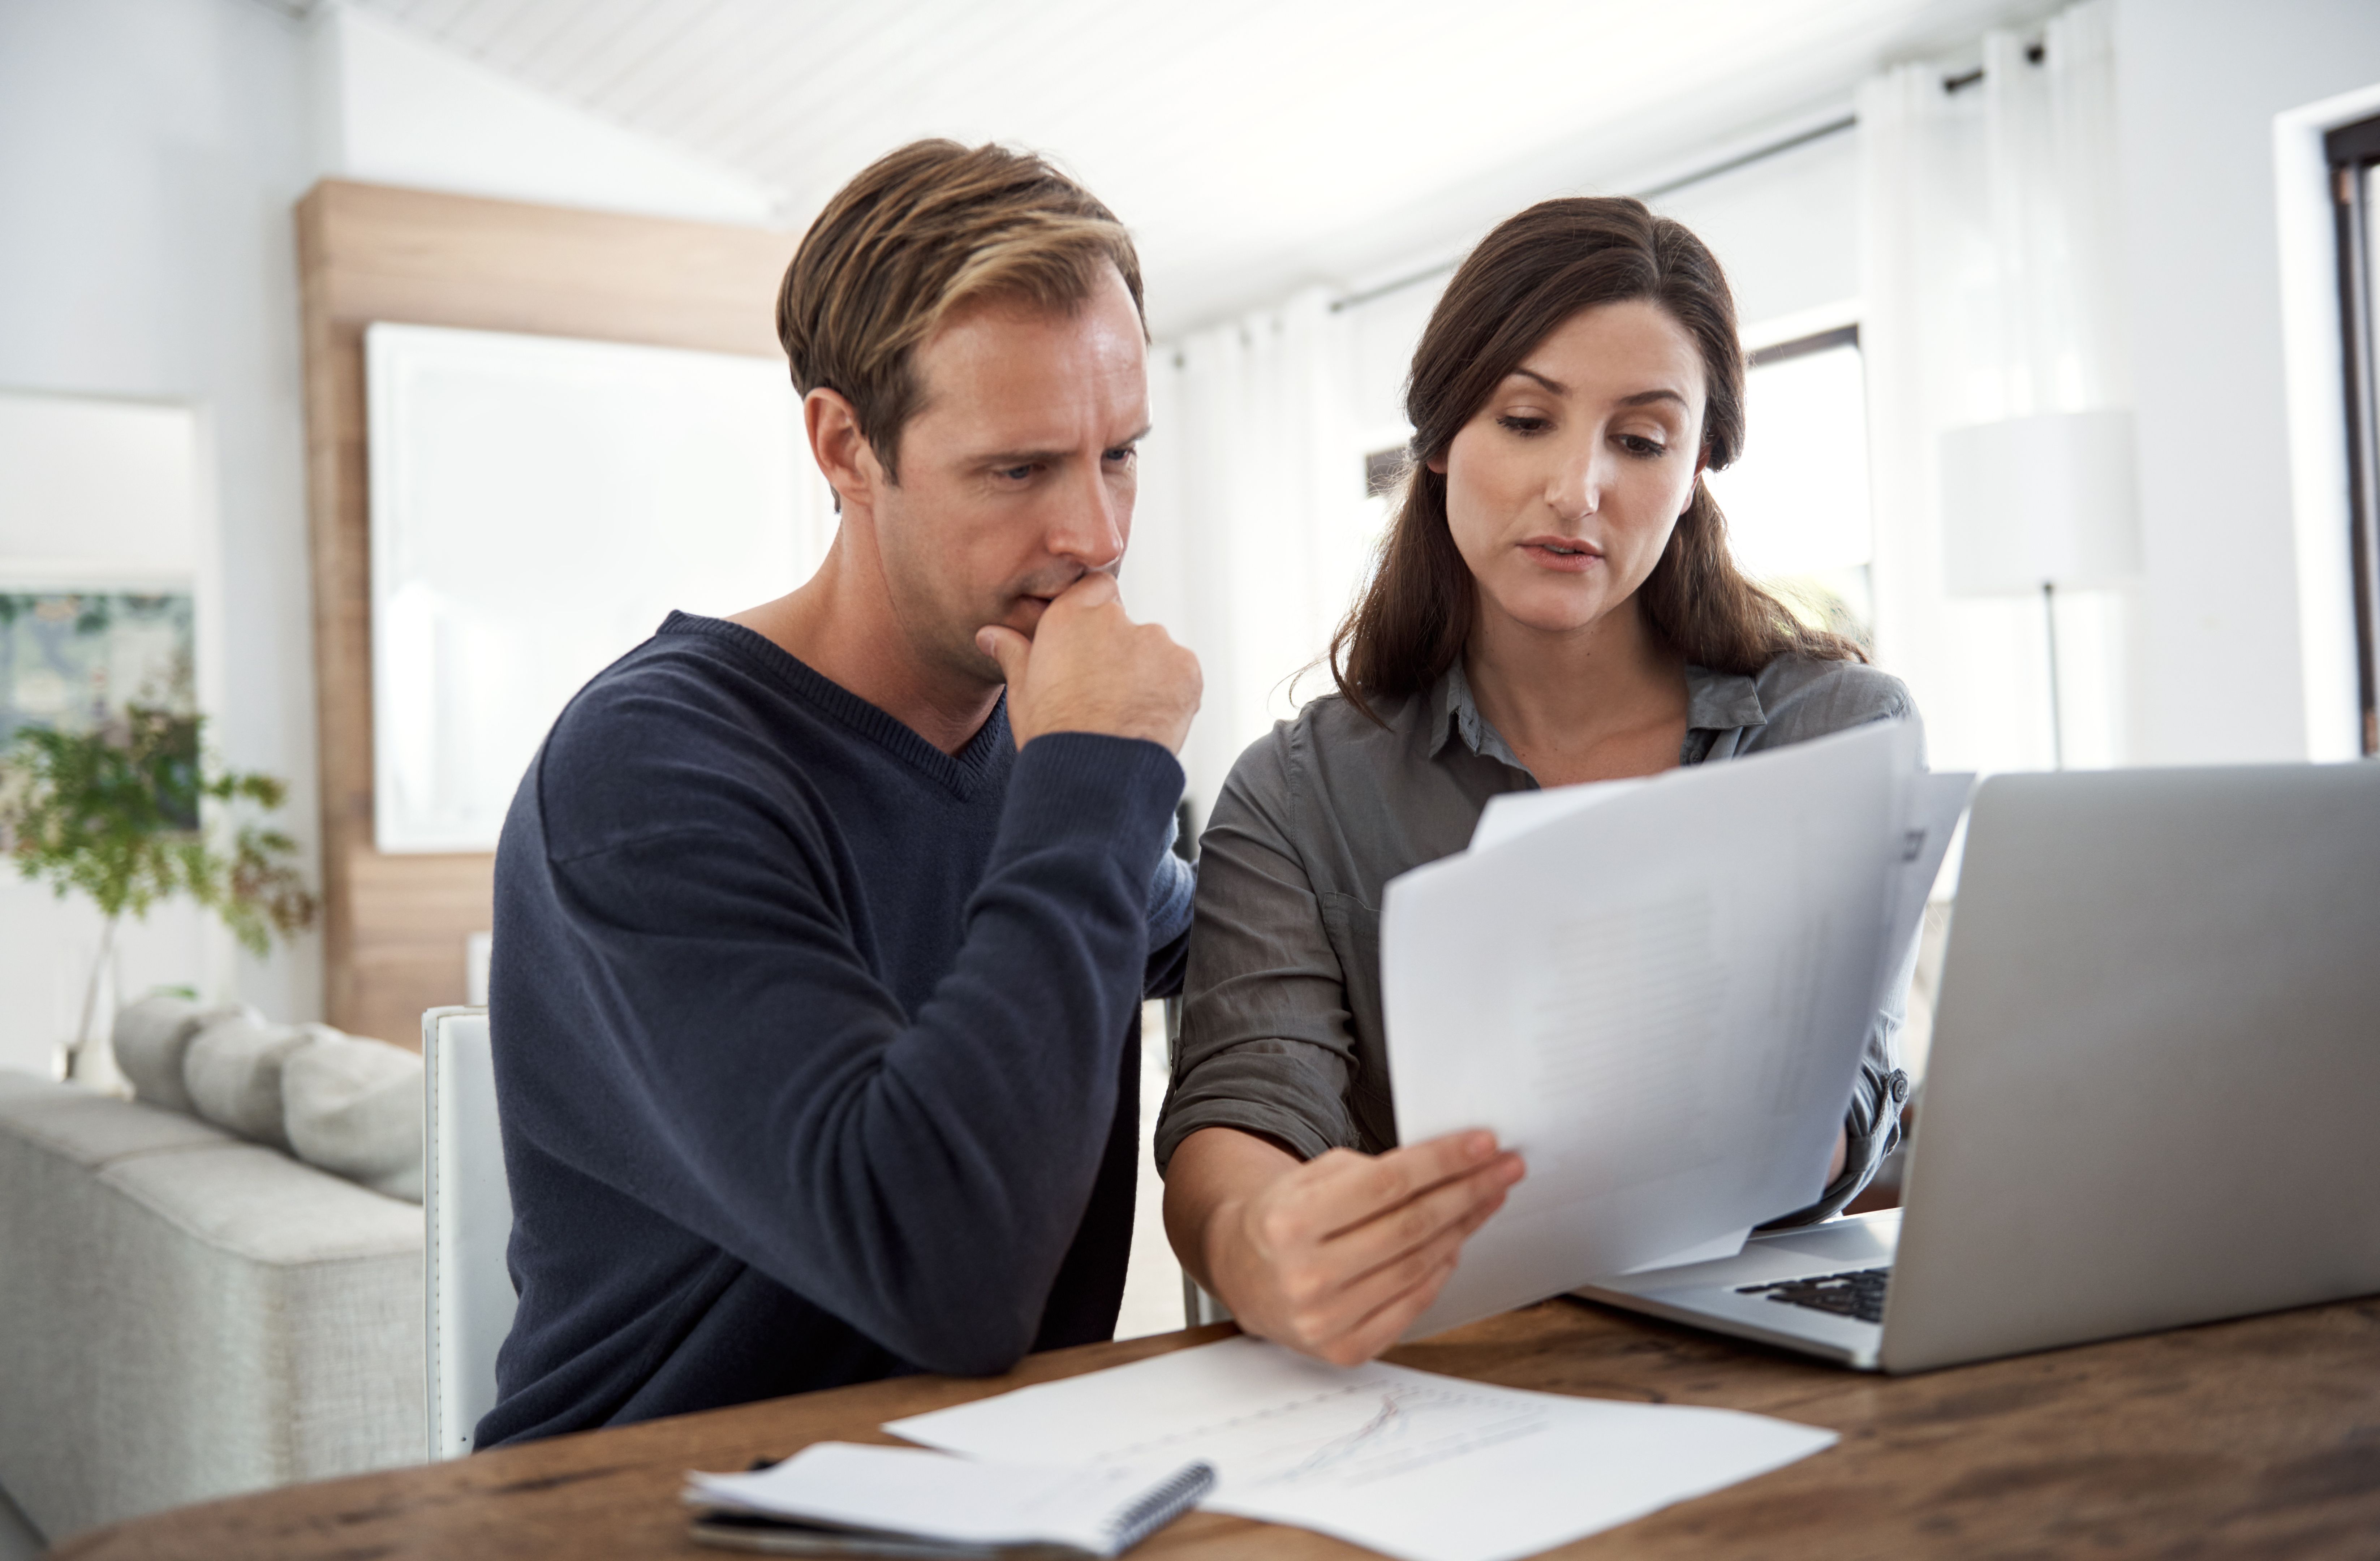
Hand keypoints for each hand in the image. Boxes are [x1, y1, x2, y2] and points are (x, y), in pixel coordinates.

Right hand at [976, 575, 1201, 753]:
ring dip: (1147, 672)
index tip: (1090, 646)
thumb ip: (1014, 653)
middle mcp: (1114, 619)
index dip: (1096, 616)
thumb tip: (990, 634)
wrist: (1093, 775)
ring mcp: (1155, 641)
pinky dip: (1171, 691)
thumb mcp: (1023, 692)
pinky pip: (1181, 672)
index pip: (1096, 587)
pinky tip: (1149, 719)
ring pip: (1155, 650)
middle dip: (1120, 652)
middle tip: (1105, 694)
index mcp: (1070, 617)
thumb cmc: (1052, 735)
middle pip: (1125, 624)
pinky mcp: (1186, 667)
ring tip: (1126, 713)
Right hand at [1188, 1129, 1524, 1366]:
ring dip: (1463, 1228)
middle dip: (1468, 1191)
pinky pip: (1411, 1306)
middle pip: (1411, 1226)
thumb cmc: (1283, 1218)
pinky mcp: (1343, 1349)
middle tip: (1505, 1168)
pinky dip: (1440, 1272)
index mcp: (1289, 1222)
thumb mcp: (1309, 1177)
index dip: (1442, 1162)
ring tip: (1488, 1199)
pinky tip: (1457, 1243)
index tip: (1484, 1144)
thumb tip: (1449, 1168)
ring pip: (1418, 1265)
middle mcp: (1306, 1275)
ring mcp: (1325, 1319)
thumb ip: (1371, 1172)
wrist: (1241, 1273)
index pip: (1387, 1184)